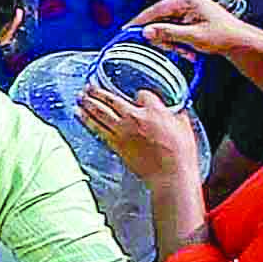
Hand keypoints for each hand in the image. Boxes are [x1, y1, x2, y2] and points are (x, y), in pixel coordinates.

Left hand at [79, 80, 201, 188]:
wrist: (170, 175)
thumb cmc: (180, 154)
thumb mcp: (183, 126)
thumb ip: (174, 113)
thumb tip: (172, 109)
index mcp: (154, 111)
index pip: (142, 94)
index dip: (141, 95)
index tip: (139, 97)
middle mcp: (135, 117)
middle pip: (112, 99)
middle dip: (99, 91)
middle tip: (89, 86)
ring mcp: (123, 131)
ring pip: (100, 111)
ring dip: (88, 102)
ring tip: (80, 96)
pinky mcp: (116, 144)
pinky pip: (96, 128)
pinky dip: (86, 119)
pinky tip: (79, 113)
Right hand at [129, 0, 242, 57]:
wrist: (238, 40)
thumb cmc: (223, 35)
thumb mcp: (193, 37)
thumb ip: (167, 33)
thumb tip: (146, 31)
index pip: (154, 10)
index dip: (140, 23)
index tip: (126, 31)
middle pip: (158, 20)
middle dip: (165, 38)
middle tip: (176, 50)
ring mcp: (185, 5)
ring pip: (165, 26)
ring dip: (173, 42)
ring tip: (187, 51)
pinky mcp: (186, 13)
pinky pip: (172, 27)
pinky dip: (177, 40)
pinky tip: (188, 48)